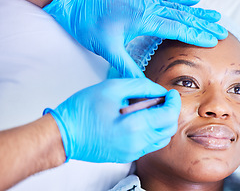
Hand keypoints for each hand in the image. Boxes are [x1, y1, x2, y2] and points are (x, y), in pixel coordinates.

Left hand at [43, 0, 227, 77]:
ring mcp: (147, 2)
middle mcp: (150, 8)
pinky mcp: (143, 0)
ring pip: (180, 8)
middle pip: (184, 17)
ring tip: (217, 16)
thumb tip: (143, 85)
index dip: (196, 35)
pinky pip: (169, 0)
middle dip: (204, 25)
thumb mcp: (107, 48)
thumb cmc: (88, 22)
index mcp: (144, 19)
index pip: (177, 28)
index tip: (213, 41)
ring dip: (199, 13)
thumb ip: (126, 67)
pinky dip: (184, 1)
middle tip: (223, 32)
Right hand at [43, 78, 180, 162]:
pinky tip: (141, 120)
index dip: (174, 102)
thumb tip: (159, 90)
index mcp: (135, 126)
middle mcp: (137, 143)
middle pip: (169, 129)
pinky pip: (149, 144)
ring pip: (161, 139)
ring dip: (162, 123)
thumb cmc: (82, 110)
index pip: (168, 115)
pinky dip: (152, 132)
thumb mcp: (113, 88)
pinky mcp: (126, 156)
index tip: (171, 93)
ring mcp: (132, 152)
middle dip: (170, 112)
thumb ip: (141, 87)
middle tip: (162, 99)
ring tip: (151, 109)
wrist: (62, 135)